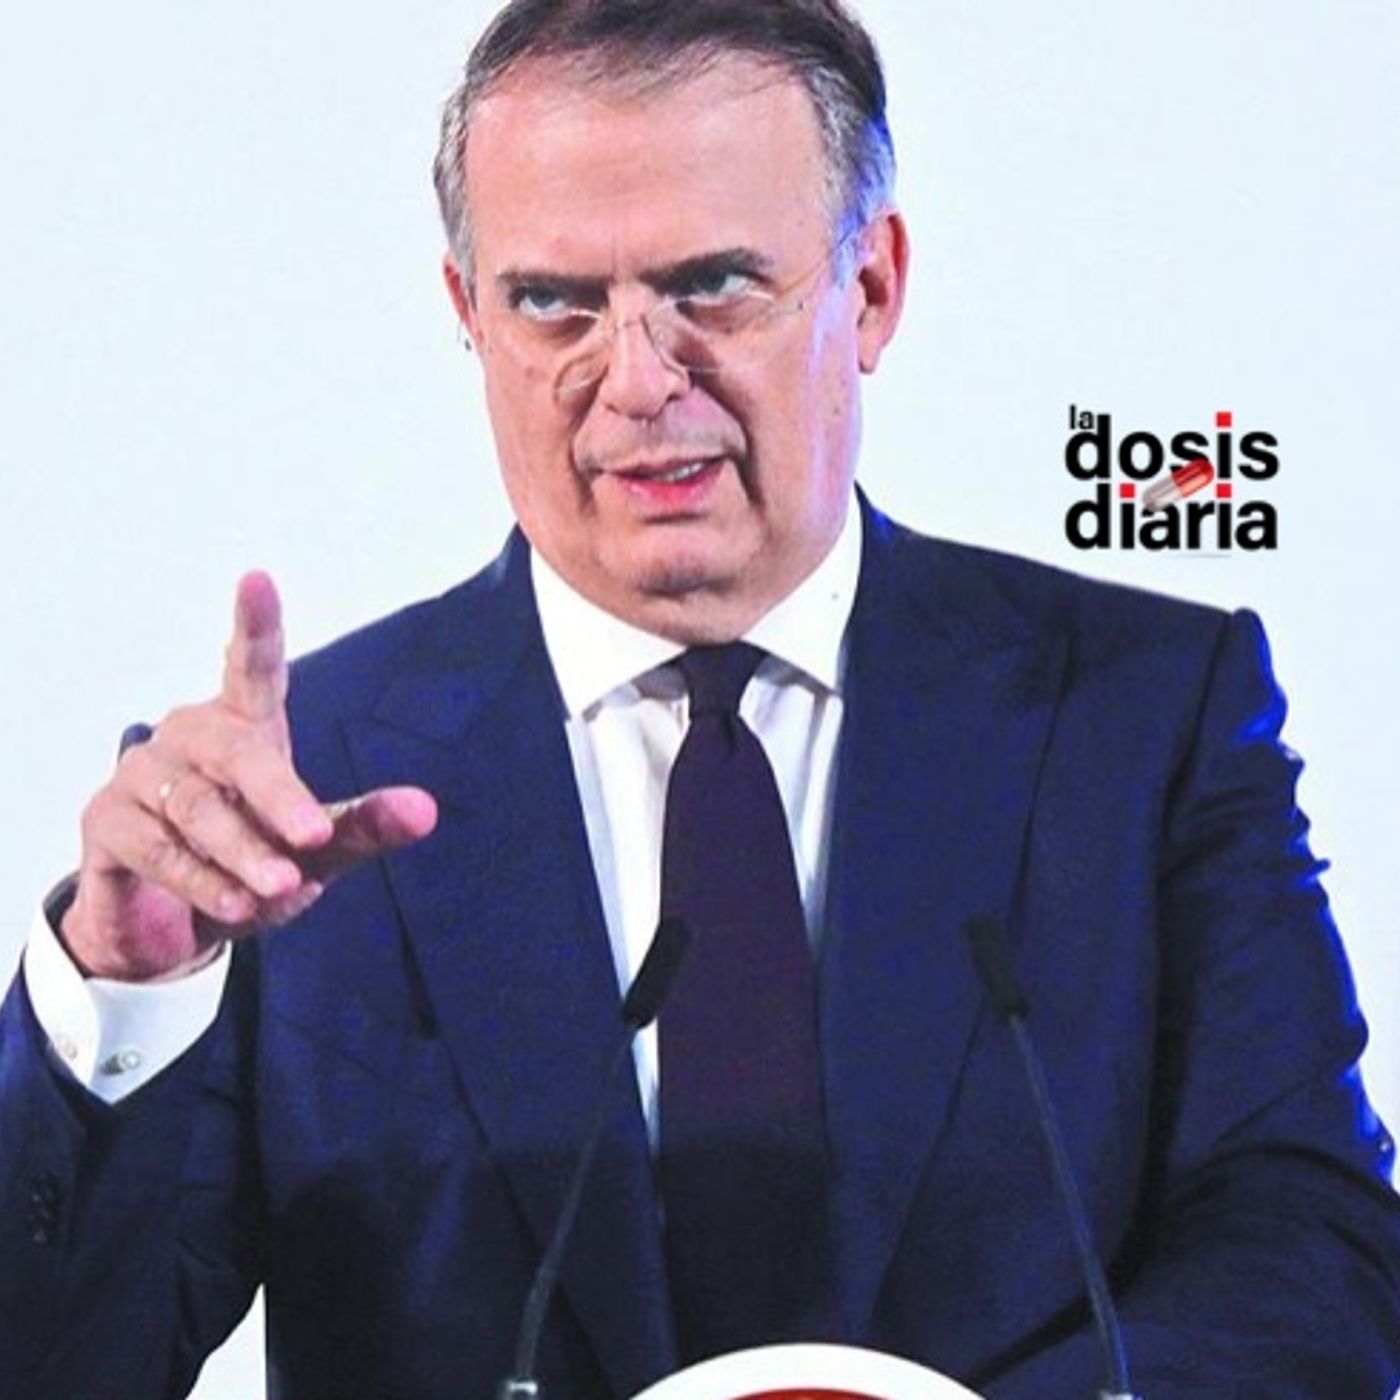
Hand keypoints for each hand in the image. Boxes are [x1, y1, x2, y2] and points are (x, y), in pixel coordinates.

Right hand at [62, 572, 437, 980]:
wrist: (174, 932)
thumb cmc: (252, 870)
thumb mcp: (316, 855)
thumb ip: (362, 828)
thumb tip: (425, 810)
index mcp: (245, 728)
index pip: (251, 666)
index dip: (255, 623)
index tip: (256, 578)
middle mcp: (189, 736)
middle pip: (235, 751)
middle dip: (278, 797)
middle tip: (314, 837)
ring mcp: (140, 774)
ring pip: (195, 807)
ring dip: (243, 854)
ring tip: (280, 890)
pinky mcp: (105, 821)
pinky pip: (155, 847)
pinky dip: (201, 880)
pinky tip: (233, 907)